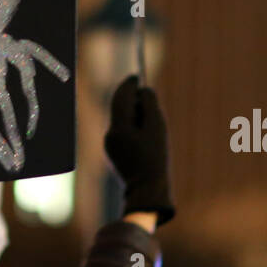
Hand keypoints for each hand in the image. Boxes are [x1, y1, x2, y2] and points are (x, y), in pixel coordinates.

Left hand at [104, 75, 174, 226]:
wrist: (147, 190)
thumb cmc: (155, 158)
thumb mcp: (157, 128)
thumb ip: (150, 105)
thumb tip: (144, 90)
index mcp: (119, 127)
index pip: (121, 97)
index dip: (129, 85)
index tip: (136, 77)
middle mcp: (110, 134)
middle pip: (119, 107)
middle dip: (132, 100)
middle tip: (146, 95)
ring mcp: (109, 144)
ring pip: (121, 120)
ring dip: (133, 114)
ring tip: (151, 122)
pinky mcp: (113, 153)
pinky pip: (121, 133)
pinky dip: (132, 127)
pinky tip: (145, 136)